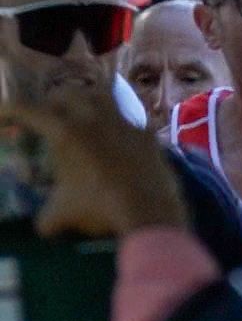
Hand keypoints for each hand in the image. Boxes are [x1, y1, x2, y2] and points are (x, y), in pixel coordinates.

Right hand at [2, 95, 189, 239]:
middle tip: (47, 115)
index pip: (29, 110)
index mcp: (65, 133)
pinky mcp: (147, 133)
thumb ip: (46, 216)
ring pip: (102, 94)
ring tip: (81, 112)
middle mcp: (94, 119)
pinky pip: (130, 116)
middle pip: (67, 93)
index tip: (4, 112)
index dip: (11, 109)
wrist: (148, 210)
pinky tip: (116, 134)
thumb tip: (44, 227)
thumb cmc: (97, 207)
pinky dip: (118, 122)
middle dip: (52, 101)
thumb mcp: (61, 214)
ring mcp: (124, 123)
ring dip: (86, 99)